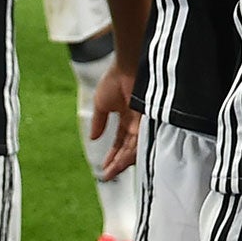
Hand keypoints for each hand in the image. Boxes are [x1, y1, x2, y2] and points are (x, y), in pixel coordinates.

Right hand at [90, 61, 142, 179]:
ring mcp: (143, 121)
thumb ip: (98, 122)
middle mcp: (136, 121)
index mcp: (126, 115)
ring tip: (112, 173)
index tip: (105, 166)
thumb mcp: (101, 103)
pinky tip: (121, 163)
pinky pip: (140, 142)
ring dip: (122, 162)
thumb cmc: (116, 78)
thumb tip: (93, 138)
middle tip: (108, 174)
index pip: (120, 140)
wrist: (129, 66)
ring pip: (134, 148)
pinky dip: (130, 154)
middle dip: (117, 162)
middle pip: (128, 147)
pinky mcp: (148, 121)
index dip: (113, 153)